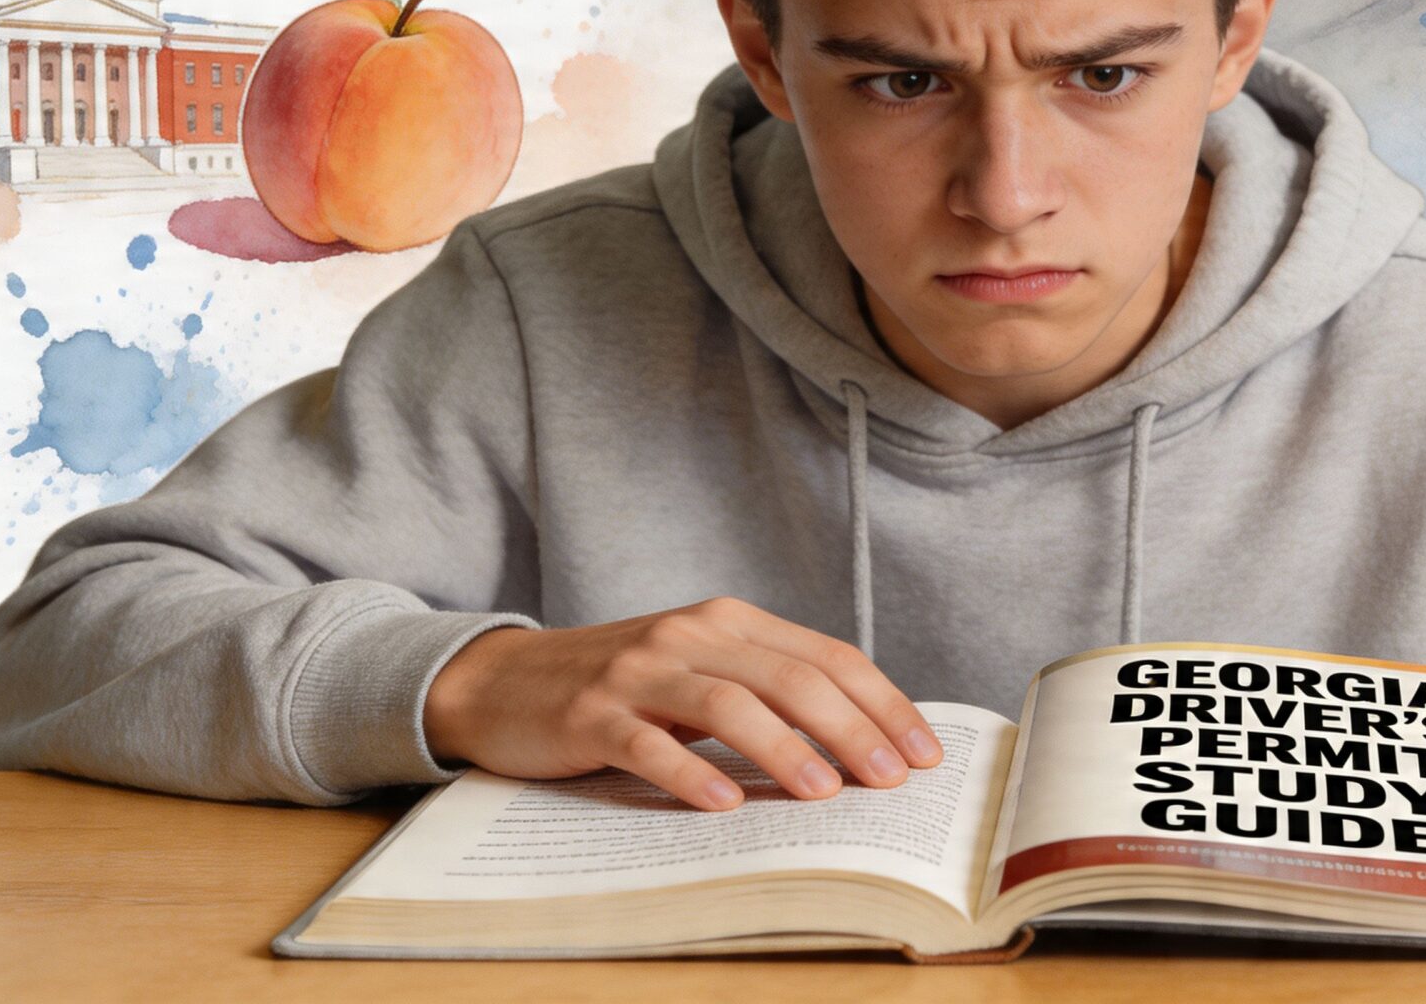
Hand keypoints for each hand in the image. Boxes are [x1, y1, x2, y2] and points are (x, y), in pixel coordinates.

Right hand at [422, 595, 944, 810]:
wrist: (502, 683)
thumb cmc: (620, 687)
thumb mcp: (700, 671)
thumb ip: (766, 690)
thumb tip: (860, 745)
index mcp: (728, 621)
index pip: (825, 656)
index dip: (881, 703)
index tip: (924, 753)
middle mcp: (689, 634)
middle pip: (789, 677)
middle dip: (851, 728)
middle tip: (892, 780)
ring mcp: (638, 672)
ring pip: (726, 703)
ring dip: (783, 748)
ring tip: (824, 793)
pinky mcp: (590, 715)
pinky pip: (647, 742)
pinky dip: (689, 772)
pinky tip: (723, 804)